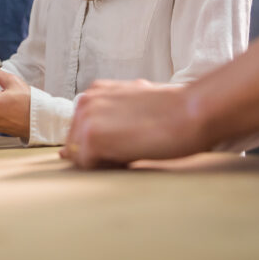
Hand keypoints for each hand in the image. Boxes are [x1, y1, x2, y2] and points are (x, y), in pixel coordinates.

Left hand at [61, 79, 203, 168]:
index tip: (130, 139)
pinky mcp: (91, 137)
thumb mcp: (133, 107)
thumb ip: (103, 120)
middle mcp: (86, 101)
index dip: (106, 143)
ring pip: (81, 156)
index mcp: (95, 92)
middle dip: (101, 152)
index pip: (82, 131)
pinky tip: (133, 154)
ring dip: (104, 160)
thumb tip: (65, 153)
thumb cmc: (173, 112)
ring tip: (135, 147)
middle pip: (78, 144)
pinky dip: (108, 168)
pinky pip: (88, 166)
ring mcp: (86, 118)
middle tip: (135, 144)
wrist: (193, 111)